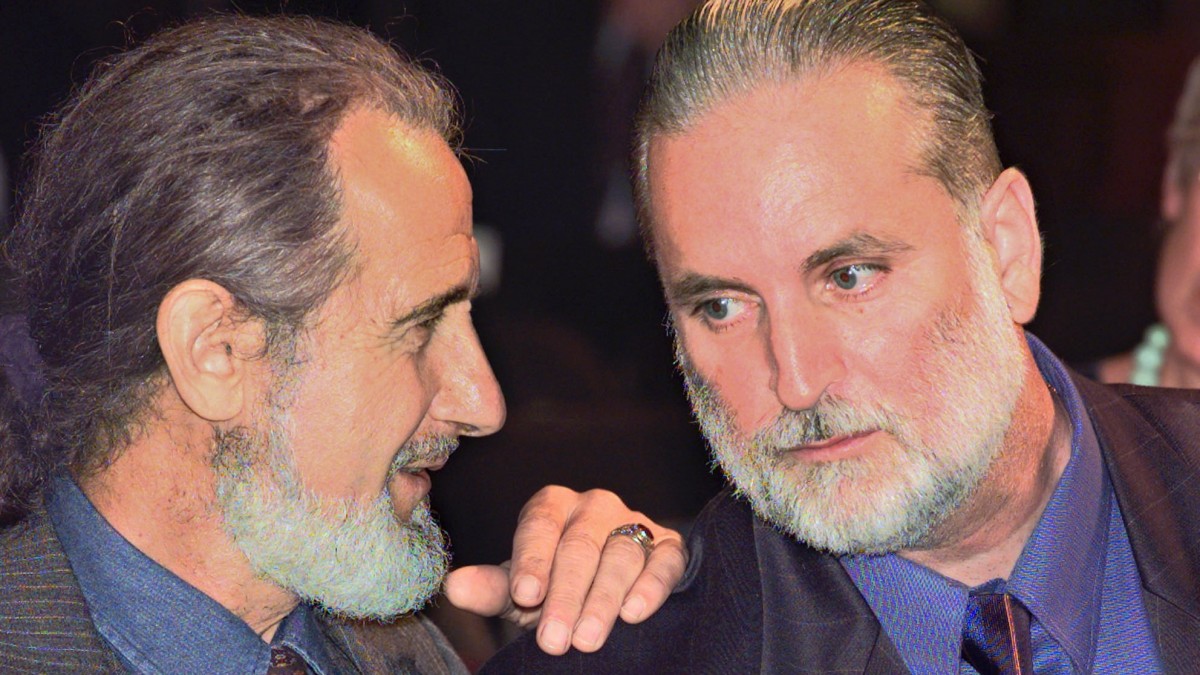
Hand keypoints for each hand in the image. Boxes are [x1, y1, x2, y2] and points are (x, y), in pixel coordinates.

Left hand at [443, 485, 686, 654]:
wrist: (602, 592)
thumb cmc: (553, 587)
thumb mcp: (521, 591)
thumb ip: (491, 588)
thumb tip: (454, 586)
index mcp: (552, 506)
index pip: (540, 527)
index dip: (533, 561)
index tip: (524, 595)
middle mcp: (594, 506)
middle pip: (580, 547)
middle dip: (566, 596)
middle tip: (555, 639)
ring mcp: (634, 523)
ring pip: (620, 556)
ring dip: (604, 600)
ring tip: (588, 638)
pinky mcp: (668, 545)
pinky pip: (664, 561)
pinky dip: (651, 586)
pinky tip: (635, 612)